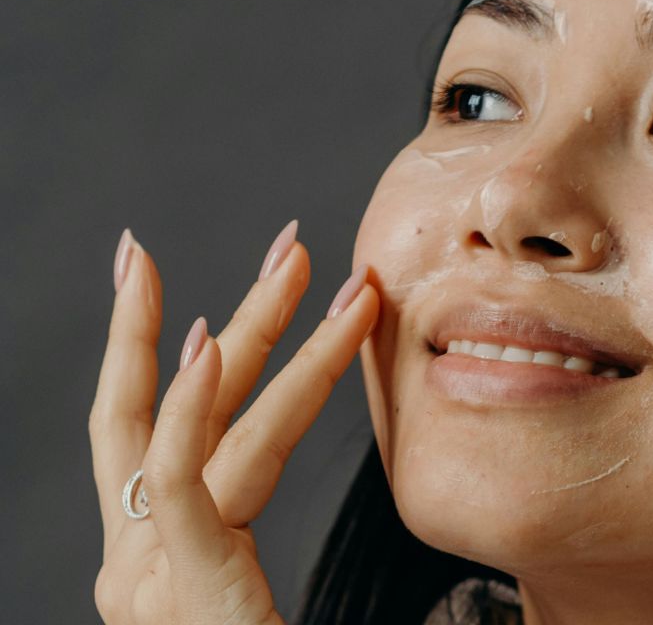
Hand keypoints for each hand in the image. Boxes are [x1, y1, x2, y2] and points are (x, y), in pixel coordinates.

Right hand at [90, 222, 378, 623]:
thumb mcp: (249, 610)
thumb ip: (267, 555)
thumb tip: (330, 510)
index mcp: (162, 557)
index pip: (158, 431)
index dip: (166, 354)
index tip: (186, 283)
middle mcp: (140, 554)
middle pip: (179, 407)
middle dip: (234, 318)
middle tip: (289, 245)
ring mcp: (146, 571)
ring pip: (203, 426)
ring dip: (256, 334)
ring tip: (300, 264)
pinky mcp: (173, 587)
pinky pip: (181, 484)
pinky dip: (191, 410)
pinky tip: (209, 346)